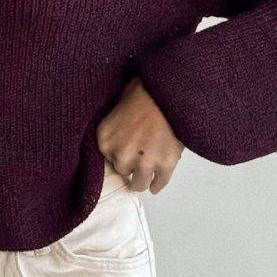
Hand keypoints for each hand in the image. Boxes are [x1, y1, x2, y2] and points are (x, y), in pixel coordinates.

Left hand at [96, 77, 184, 194]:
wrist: (170, 91)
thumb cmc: (146, 92)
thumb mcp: (119, 104)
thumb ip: (117, 126)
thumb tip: (121, 132)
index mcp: (105, 139)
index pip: (108, 158)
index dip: (119, 154)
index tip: (125, 153)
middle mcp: (121, 154)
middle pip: (123, 170)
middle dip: (131, 164)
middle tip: (139, 158)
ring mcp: (143, 162)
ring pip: (139, 183)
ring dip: (142, 180)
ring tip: (145, 179)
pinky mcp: (165, 165)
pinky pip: (159, 182)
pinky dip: (158, 184)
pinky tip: (156, 184)